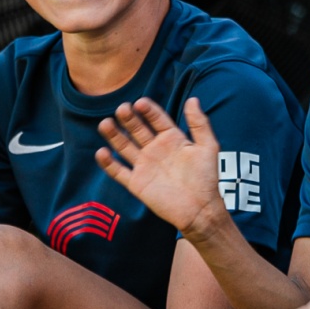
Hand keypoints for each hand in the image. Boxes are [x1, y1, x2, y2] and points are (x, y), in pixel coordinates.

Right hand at [95, 96, 227, 237]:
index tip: (140, 102)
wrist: (200, 209)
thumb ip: (199, 124)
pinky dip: (109, 163)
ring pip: (124, 146)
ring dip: (114, 135)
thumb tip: (193, 99)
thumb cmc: (206, 178)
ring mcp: (144, 165)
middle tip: (122, 108)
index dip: (149, 111)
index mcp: (172, 139)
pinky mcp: (136, 182)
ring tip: (106, 123)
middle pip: (138, 130)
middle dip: (129, 119)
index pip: (157, 119)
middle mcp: (155, 149)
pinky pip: (119, 171)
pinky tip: (102, 152)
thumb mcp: (207, 147)